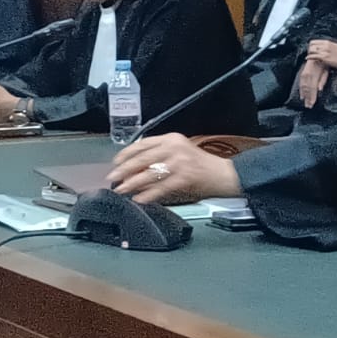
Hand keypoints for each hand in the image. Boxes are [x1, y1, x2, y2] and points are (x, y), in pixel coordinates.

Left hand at [107, 133, 242, 203]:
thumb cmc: (201, 165)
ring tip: (122, 190)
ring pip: (149, 173)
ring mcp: (180, 162)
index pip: (143, 144)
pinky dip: (148, 194)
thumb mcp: (180, 151)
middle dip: (125, 170)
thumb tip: (134, 167)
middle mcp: (174, 147)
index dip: (126, 154)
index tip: (115, 163)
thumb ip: (159, 154)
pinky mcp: (184, 178)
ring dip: (133, 183)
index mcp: (172, 138)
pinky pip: (161, 187)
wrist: (223, 174)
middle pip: (143, 158)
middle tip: (113, 178)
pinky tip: (139, 199)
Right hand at [297, 58, 329, 107]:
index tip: (312, 104)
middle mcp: (308, 74)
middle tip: (308, 106)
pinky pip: (301, 83)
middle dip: (308, 98)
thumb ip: (322, 80)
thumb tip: (319, 89)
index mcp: (315, 74)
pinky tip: (301, 95)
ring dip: (304, 95)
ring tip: (305, 102)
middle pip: (307, 89)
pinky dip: (301, 90)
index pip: (313, 88)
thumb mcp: (326, 70)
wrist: (317, 52)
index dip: (312, 96)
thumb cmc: (324, 62)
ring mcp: (304, 73)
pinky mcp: (303, 73)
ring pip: (303, 86)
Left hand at [304, 39, 336, 69]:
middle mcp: (325, 46)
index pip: (313, 42)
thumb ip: (328, 46)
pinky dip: (309, 57)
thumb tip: (323, 46)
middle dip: (309, 49)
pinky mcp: (324, 57)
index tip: (311, 49)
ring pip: (312, 50)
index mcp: (327, 42)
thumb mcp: (335, 47)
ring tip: (308, 56)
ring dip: (309, 53)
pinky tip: (307, 58)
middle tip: (309, 53)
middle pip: (311, 45)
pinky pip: (313, 56)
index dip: (311, 46)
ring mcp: (325, 51)